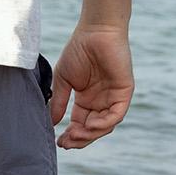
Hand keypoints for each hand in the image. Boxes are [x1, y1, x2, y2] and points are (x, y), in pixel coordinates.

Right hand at [49, 24, 133, 148]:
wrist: (95, 31)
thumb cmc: (78, 50)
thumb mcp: (64, 80)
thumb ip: (59, 102)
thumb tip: (51, 123)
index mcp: (87, 99)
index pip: (80, 124)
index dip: (70, 135)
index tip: (58, 142)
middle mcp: (101, 101)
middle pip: (92, 129)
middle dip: (79, 139)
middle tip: (66, 143)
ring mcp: (113, 98)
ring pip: (104, 126)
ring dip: (90, 134)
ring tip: (75, 135)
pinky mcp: (124, 93)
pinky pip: (116, 115)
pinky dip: (104, 124)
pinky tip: (89, 126)